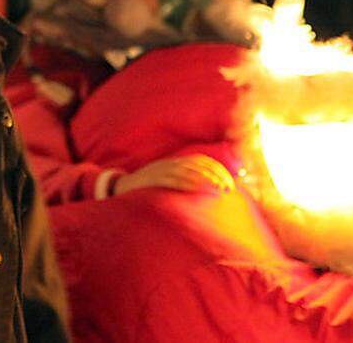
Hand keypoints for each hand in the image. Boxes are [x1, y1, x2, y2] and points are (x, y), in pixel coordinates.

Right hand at [114, 155, 234, 195]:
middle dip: (215, 175)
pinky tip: (199, 191)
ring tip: (219, 190)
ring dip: (205, 180)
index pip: (201, 161)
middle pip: (198, 166)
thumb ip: (182, 180)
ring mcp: (162, 171)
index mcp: (174, 162)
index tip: (230, 180)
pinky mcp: (155, 180)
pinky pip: (174, 180)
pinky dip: (188, 185)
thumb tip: (206, 189)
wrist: (121, 187)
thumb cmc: (147, 187)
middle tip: (228, 188)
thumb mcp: (166, 179)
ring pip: (188, 172)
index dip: (217, 169)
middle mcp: (170, 164)